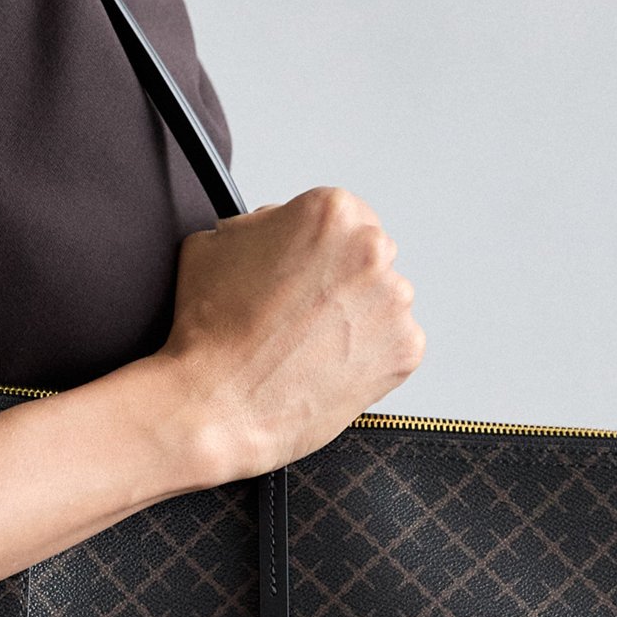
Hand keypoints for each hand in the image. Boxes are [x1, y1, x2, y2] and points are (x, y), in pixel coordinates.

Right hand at [156, 186, 425, 483]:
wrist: (218, 404)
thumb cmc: (211, 331)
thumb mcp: (214, 243)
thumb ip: (259, 224)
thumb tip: (275, 229)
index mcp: (331, 212)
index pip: (342, 217)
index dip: (315, 247)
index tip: (301, 269)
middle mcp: (371, 250)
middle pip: (367, 255)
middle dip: (339, 278)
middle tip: (299, 309)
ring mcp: (394, 302)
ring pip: (382, 300)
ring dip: (355, 314)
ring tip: (307, 341)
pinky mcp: (405, 349)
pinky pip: (392, 344)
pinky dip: (366, 354)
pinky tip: (324, 362)